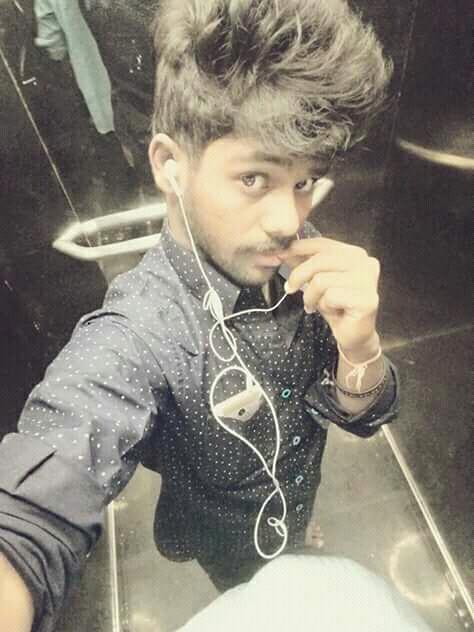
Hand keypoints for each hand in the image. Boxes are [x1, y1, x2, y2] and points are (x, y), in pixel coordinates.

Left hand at [284, 237, 380, 357]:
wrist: (353, 335)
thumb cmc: (336, 306)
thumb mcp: (317, 280)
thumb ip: (305, 263)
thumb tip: (283, 250)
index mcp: (355, 253)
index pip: (322, 243)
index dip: (298, 248)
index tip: (280, 255)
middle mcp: (365, 262)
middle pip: (320, 260)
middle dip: (299, 275)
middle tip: (290, 288)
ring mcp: (368, 280)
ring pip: (321, 280)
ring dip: (311, 296)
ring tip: (314, 305)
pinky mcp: (366, 299)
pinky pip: (330, 296)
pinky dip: (323, 306)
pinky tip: (332, 312)